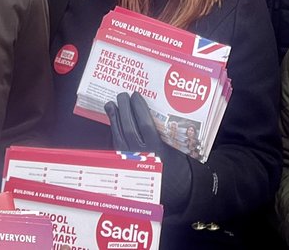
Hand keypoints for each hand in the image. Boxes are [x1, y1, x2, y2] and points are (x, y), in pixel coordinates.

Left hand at [104, 92, 192, 210]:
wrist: (172, 192)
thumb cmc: (177, 168)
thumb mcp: (176, 149)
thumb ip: (166, 134)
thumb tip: (156, 112)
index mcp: (157, 150)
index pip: (145, 124)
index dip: (138, 108)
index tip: (136, 95)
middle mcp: (141, 155)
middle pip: (129, 127)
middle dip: (124, 109)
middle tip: (123, 95)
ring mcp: (130, 161)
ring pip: (119, 136)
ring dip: (114, 118)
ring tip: (111, 104)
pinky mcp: (124, 164)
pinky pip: (116, 144)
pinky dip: (113, 131)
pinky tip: (112, 122)